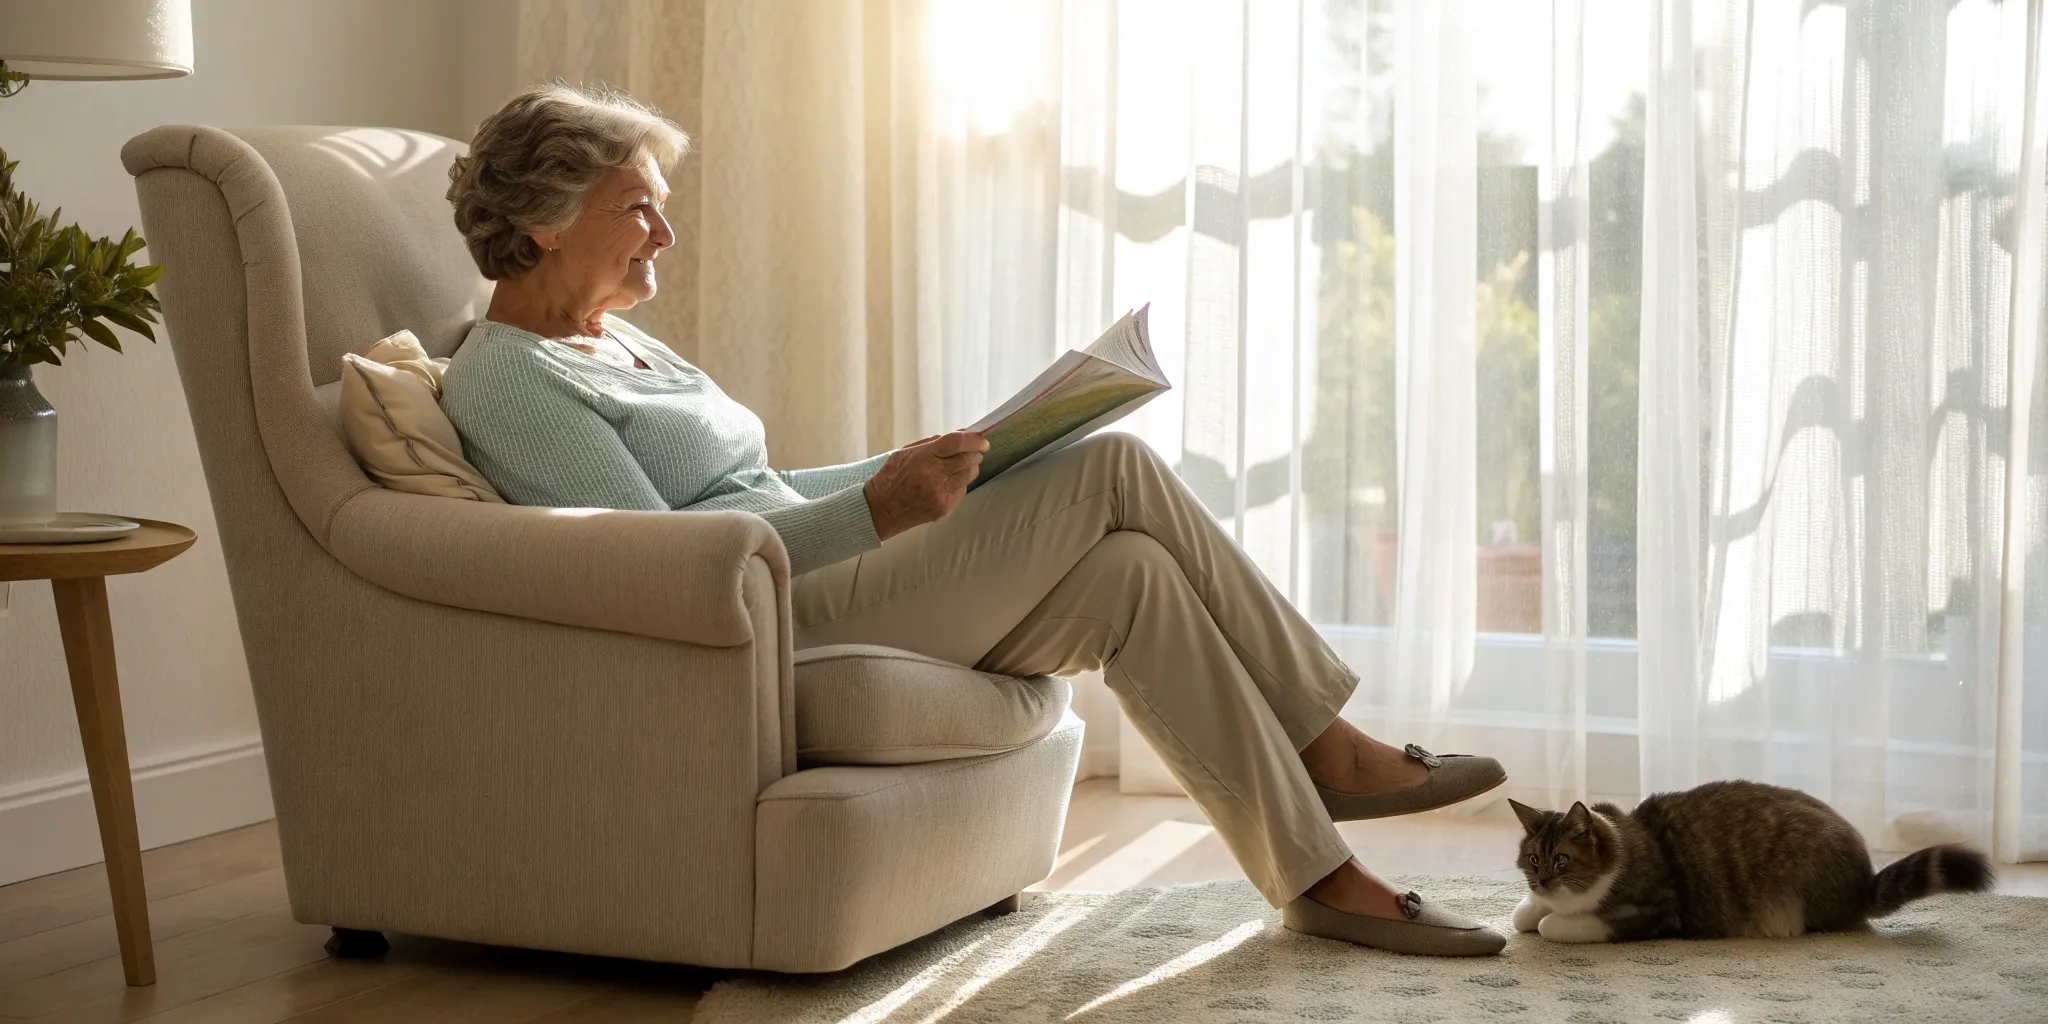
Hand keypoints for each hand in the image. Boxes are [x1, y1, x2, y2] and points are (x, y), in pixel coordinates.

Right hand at [863, 431, 988, 539]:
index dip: (974, 439)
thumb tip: (958, 435)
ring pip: (970, 474)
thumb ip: (931, 444)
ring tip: (959, 465)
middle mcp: (934, 476)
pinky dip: (960, 482)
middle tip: (974, 449)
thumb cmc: (890, 478)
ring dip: (970, 466)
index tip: (981, 439)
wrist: (880, 510)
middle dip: (975, 452)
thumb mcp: (904, 453)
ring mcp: (941, 493)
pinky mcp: (944, 507)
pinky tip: (947, 482)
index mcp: (923, 458)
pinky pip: (962, 490)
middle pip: (969, 459)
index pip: (957, 443)